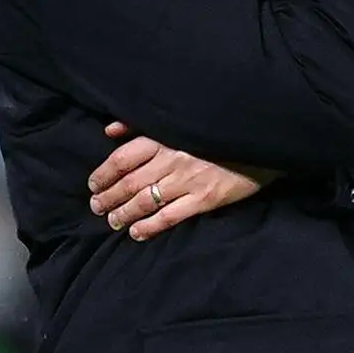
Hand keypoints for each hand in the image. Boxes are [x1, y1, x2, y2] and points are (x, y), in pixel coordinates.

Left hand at [90, 122, 274, 238]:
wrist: (260, 137)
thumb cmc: (218, 128)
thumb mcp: (178, 120)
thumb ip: (143, 125)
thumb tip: (110, 130)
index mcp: (163, 138)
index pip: (122, 159)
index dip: (103, 174)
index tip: (93, 184)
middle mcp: (171, 160)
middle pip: (129, 183)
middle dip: (108, 197)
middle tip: (96, 207)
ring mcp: (188, 181)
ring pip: (145, 201)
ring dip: (124, 213)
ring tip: (112, 221)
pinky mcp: (205, 198)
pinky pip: (170, 216)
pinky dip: (150, 226)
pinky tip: (137, 232)